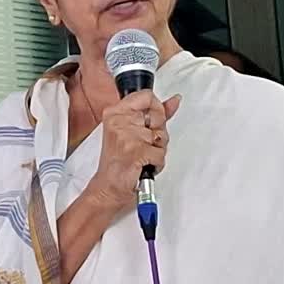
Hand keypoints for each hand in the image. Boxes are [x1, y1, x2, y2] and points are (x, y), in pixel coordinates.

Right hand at [85, 90, 181, 213]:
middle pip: (158, 116)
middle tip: (141, 145)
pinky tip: (143, 165)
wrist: (108, 188)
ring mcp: (127, 136)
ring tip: (141, 156)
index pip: (147, 95)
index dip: (156, 110)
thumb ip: (156, 113)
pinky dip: (157, 163)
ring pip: (162, 137)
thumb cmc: (119, 162)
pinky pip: (161, 153)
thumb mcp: (134, 131)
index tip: (149, 123)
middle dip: (158, 133)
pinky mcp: (136, 151)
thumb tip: (174, 100)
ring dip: (157, 150)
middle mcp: (118, 121)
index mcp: (115, 112)